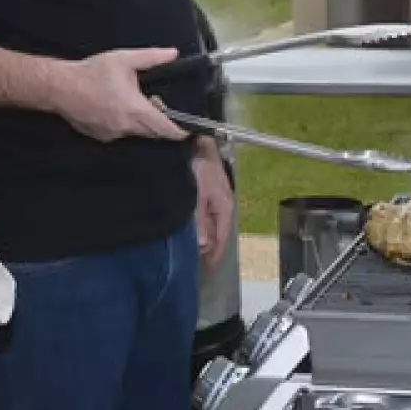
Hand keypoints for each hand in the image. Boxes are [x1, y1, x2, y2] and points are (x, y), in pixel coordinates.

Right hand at [52, 49, 188, 142]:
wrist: (60, 87)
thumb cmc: (93, 72)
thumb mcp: (124, 59)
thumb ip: (152, 57)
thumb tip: (173, 53)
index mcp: (136, 110)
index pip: (164, 129)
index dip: (179, 131)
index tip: (188, 130)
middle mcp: (126, 127)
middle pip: (152, 132)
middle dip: (159, 121)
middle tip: (154, 102)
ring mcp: (112, 135)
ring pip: (136, 133)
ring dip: (141, 122)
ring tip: (130, 100)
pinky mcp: (101, 137)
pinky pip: (120, 133)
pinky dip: (124, 124)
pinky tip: (114, 107)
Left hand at [192, 142, 233, 264]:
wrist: (194, 139)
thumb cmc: (197, 167)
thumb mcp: (196, 198)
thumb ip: (198, 222)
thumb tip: (202, 246)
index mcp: (225, 207)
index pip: (222, 238)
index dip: (214, 255)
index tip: (205, 270)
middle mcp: (222, 203)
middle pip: (215, 231)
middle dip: (206, 246)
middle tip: (192, 260)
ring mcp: (214, 195)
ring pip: (208, 221)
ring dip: (200, 233)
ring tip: (188, 245)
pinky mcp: (205, 187)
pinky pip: (202, 212)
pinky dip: (195, 221)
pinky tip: (185, 224)